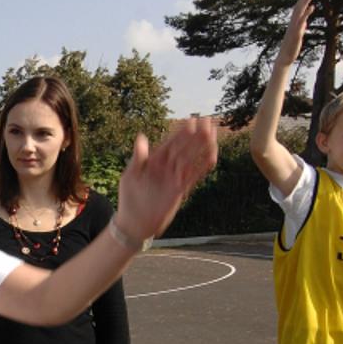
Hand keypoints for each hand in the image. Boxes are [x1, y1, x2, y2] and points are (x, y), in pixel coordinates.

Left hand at [115, 116, 217, 242]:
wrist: (134, 224)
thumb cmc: (128, 199)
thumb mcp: (130, 176)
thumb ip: (138, 158)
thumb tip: (141, 137)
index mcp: (153, 161)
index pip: (170, 143)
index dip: (181, 132)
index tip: (192, 120)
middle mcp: (165, 168)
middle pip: (184, 148)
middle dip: (196, 135)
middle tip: (208, 121)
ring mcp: (173, 178)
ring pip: (191, 160)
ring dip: (202, 148)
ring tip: (214, 134)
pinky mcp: (179, 190)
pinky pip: (194, 176)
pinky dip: (203, 167)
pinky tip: (212, 157)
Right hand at [278, 0, 316, 66]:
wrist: (285, 57)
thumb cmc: (291, 47)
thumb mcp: (298, 35)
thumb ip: (301, 27)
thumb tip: (305, 23)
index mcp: (293, 23)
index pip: (298, 8)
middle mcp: (293, 23)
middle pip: (299, 7)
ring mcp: (294, 27)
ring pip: (300, 11)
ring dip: (306, 1)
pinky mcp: (297, 32)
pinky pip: (302, 21)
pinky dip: (307, 13)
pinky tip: (312, 6)